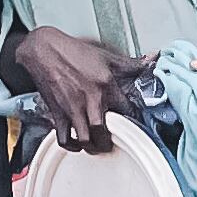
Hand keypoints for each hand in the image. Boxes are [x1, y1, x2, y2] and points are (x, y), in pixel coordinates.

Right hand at [8, 25, 146, 152]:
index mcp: (106, 85)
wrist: (44, 50)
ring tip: (97, 146)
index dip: (133, 120)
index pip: (127, 110)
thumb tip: (152, 60)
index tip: (134, 124)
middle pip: (103, 131)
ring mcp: (72, 108)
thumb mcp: (107, 56)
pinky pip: (64, 138)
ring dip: (92, 147)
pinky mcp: (57, 112)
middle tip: (113, 143)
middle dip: (110, 142)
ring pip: (85, 139)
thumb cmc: (73, 51)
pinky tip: (77, 144)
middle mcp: (90, 99)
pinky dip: (71, 146)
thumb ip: (131, 64)